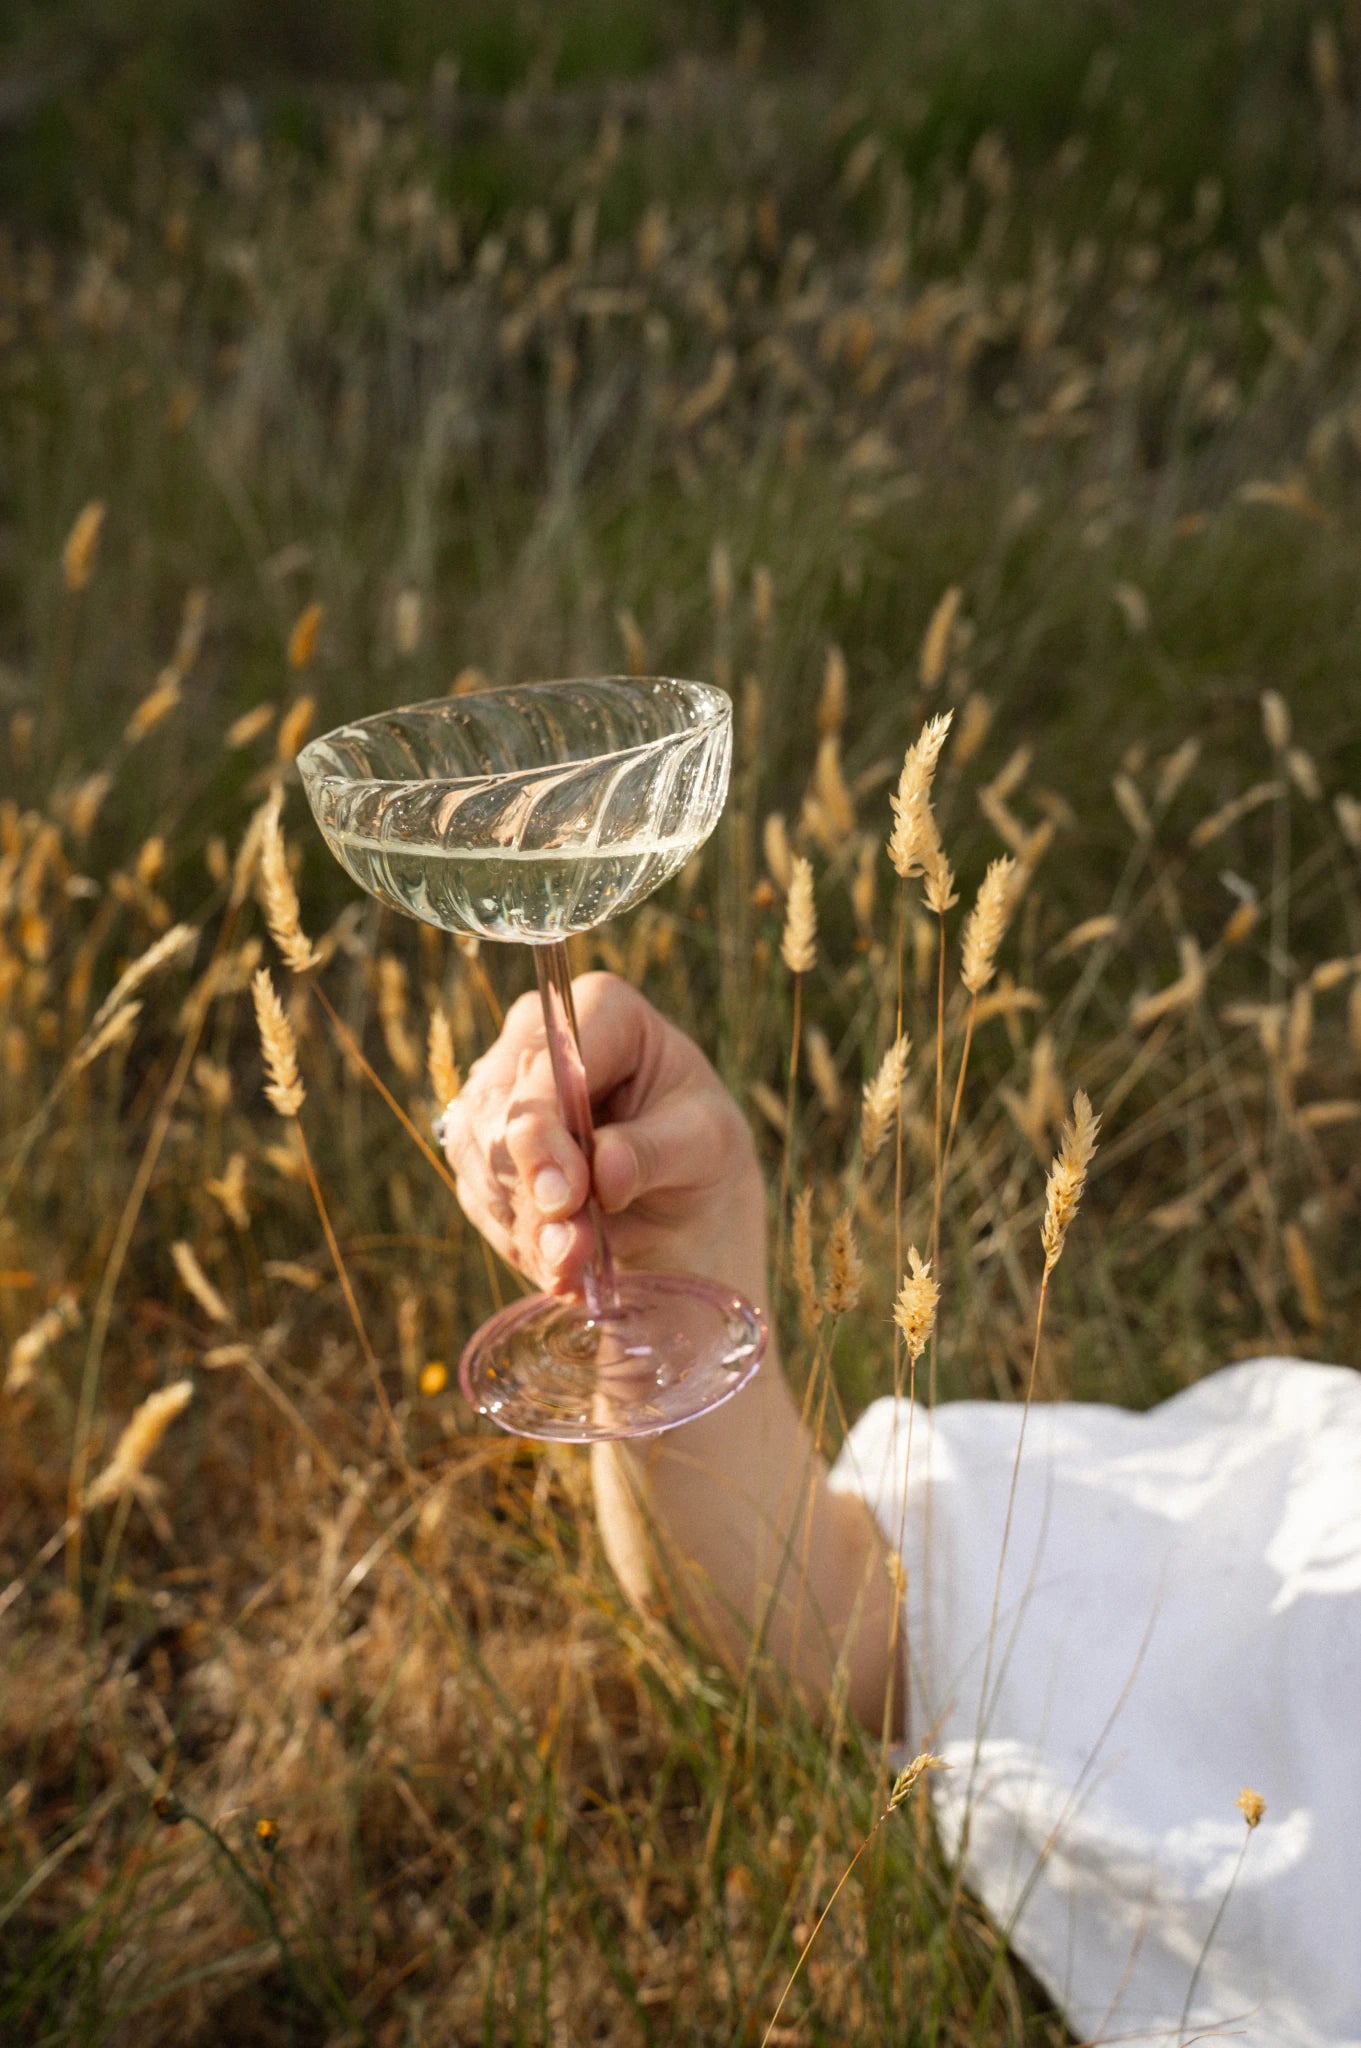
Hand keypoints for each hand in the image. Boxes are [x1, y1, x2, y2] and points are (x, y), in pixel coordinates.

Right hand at [441, 972, 766, 1306]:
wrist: (682, 1203)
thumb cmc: (703, 1150)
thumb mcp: (708, 1143)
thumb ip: (656, 1151)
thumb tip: (606, 1170)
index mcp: (602, 1010)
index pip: (546, 1059)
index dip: (543, 1128)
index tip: (565, 1196)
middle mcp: (536, 1040)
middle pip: (496, 1109)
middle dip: (531, 1188)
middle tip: (569, 1251)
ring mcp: (501, 1096)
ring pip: (478, 1158)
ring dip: (526, 1225)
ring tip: (574, 1267)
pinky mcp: (482, 1152)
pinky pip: (480, 1197)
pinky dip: (520, 1241)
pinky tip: (561, 1265)